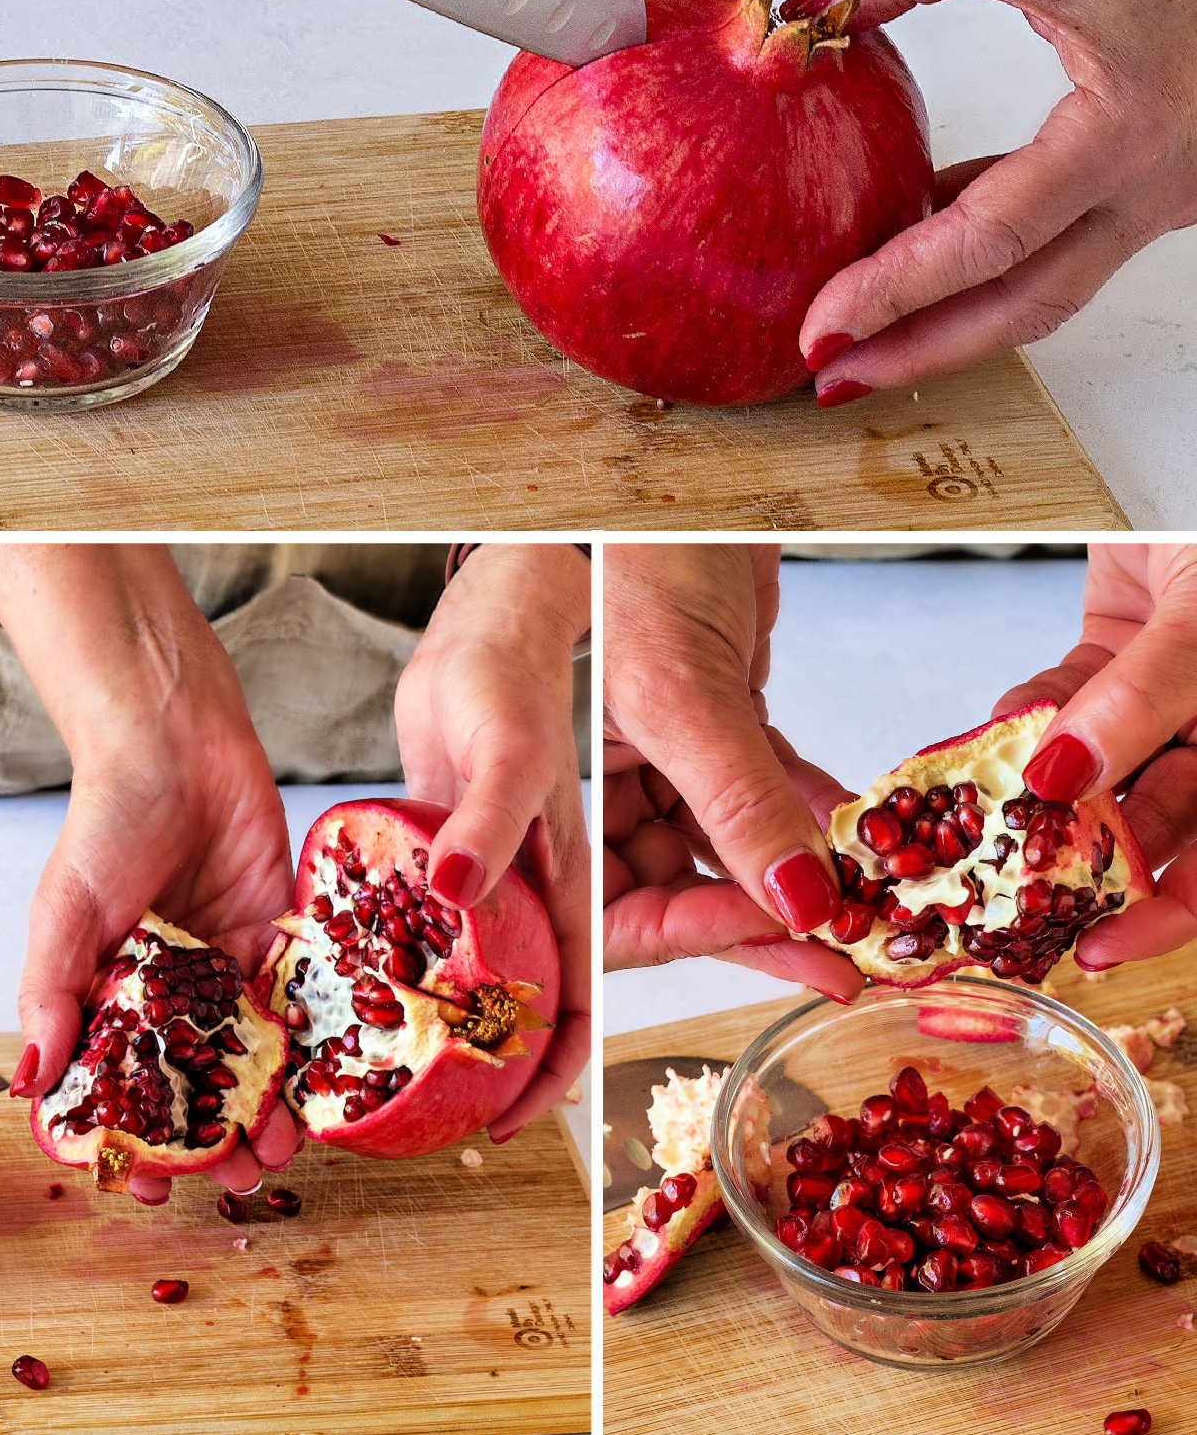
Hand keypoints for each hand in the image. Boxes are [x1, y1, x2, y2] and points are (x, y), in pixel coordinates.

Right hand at [0, 546, 298, 1201]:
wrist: (178, 742)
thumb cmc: (109, 819)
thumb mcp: (68, 908)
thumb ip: (54, 991)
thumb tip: (33, 1078)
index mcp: (108, 992)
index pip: (120, 1085)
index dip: (135, 1139)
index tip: (157, 1185)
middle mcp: (169, 988)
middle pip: (193, 1081)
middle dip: (216, 1135)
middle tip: (244, 1177)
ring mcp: (223, 963)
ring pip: (247, 1052)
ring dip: (266, 1102)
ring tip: (287, 1147)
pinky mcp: (274, 931)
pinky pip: (291, 996)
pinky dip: (305, 1040)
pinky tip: (323, 1079)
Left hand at [394, 544, 591, 1141]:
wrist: (483, 616)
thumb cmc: (516, 667)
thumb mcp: (512, 750)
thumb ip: (494, 819)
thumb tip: (457, 889)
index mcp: (588, 870)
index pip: (597, 988)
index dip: (570, 1063)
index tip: (518, 1121)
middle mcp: (556, 879)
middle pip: (553, 994)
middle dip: (519, 1064)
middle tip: (458, 1122)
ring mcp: (511, 864)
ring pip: (507, 966)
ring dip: (476, 1020)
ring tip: (407, 1076)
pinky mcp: (469, 842)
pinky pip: (459, 920)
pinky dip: (435, 960)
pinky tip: (381, 983)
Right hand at [603, 543, 862, 999]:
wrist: (684, 478)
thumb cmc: (635, 554)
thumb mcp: (683, 689)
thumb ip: (737, 802)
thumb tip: (802, 905)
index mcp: (563, 788)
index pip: (618, 908)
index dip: (700, 936)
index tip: (793, 941)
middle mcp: (612, 781)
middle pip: (682, 889)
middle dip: (766, 921)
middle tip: (846, 956)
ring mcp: (669, 752)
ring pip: (735, 844)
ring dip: (801, 870)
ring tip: (872, 901)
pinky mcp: (721, 718)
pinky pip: (767, 787)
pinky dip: (812, 809)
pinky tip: (861, 830)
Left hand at [800, 0, 1196, 399]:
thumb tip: (824, 9)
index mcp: (1127, 138)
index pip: (988, 246)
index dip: (896, 290)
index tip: (822, 325)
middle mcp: (1155, 189)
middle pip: (1023, 307)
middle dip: (920, 349)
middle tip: (834, 374)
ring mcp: (1160, 195)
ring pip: (1046, 287)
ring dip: (953, 317)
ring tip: (865, 333)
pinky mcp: (1149, 181)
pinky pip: (1062, 243)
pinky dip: (988, 258)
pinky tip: (919, 246)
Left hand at [994, 542, 1196, 967]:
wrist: (1193, 449)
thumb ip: (1147, 697)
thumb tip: (1065, 777)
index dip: (1166, 911)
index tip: (1093, 948)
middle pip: (1157, 820)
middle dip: (1079, 859)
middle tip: (996, 894)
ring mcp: (1172, 688)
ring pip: (1102, 762)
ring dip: (1037, 788)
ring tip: (970, 821)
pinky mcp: (1121, 641)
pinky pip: (1070, 697)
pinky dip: (1027, 717)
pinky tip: (986, 737)